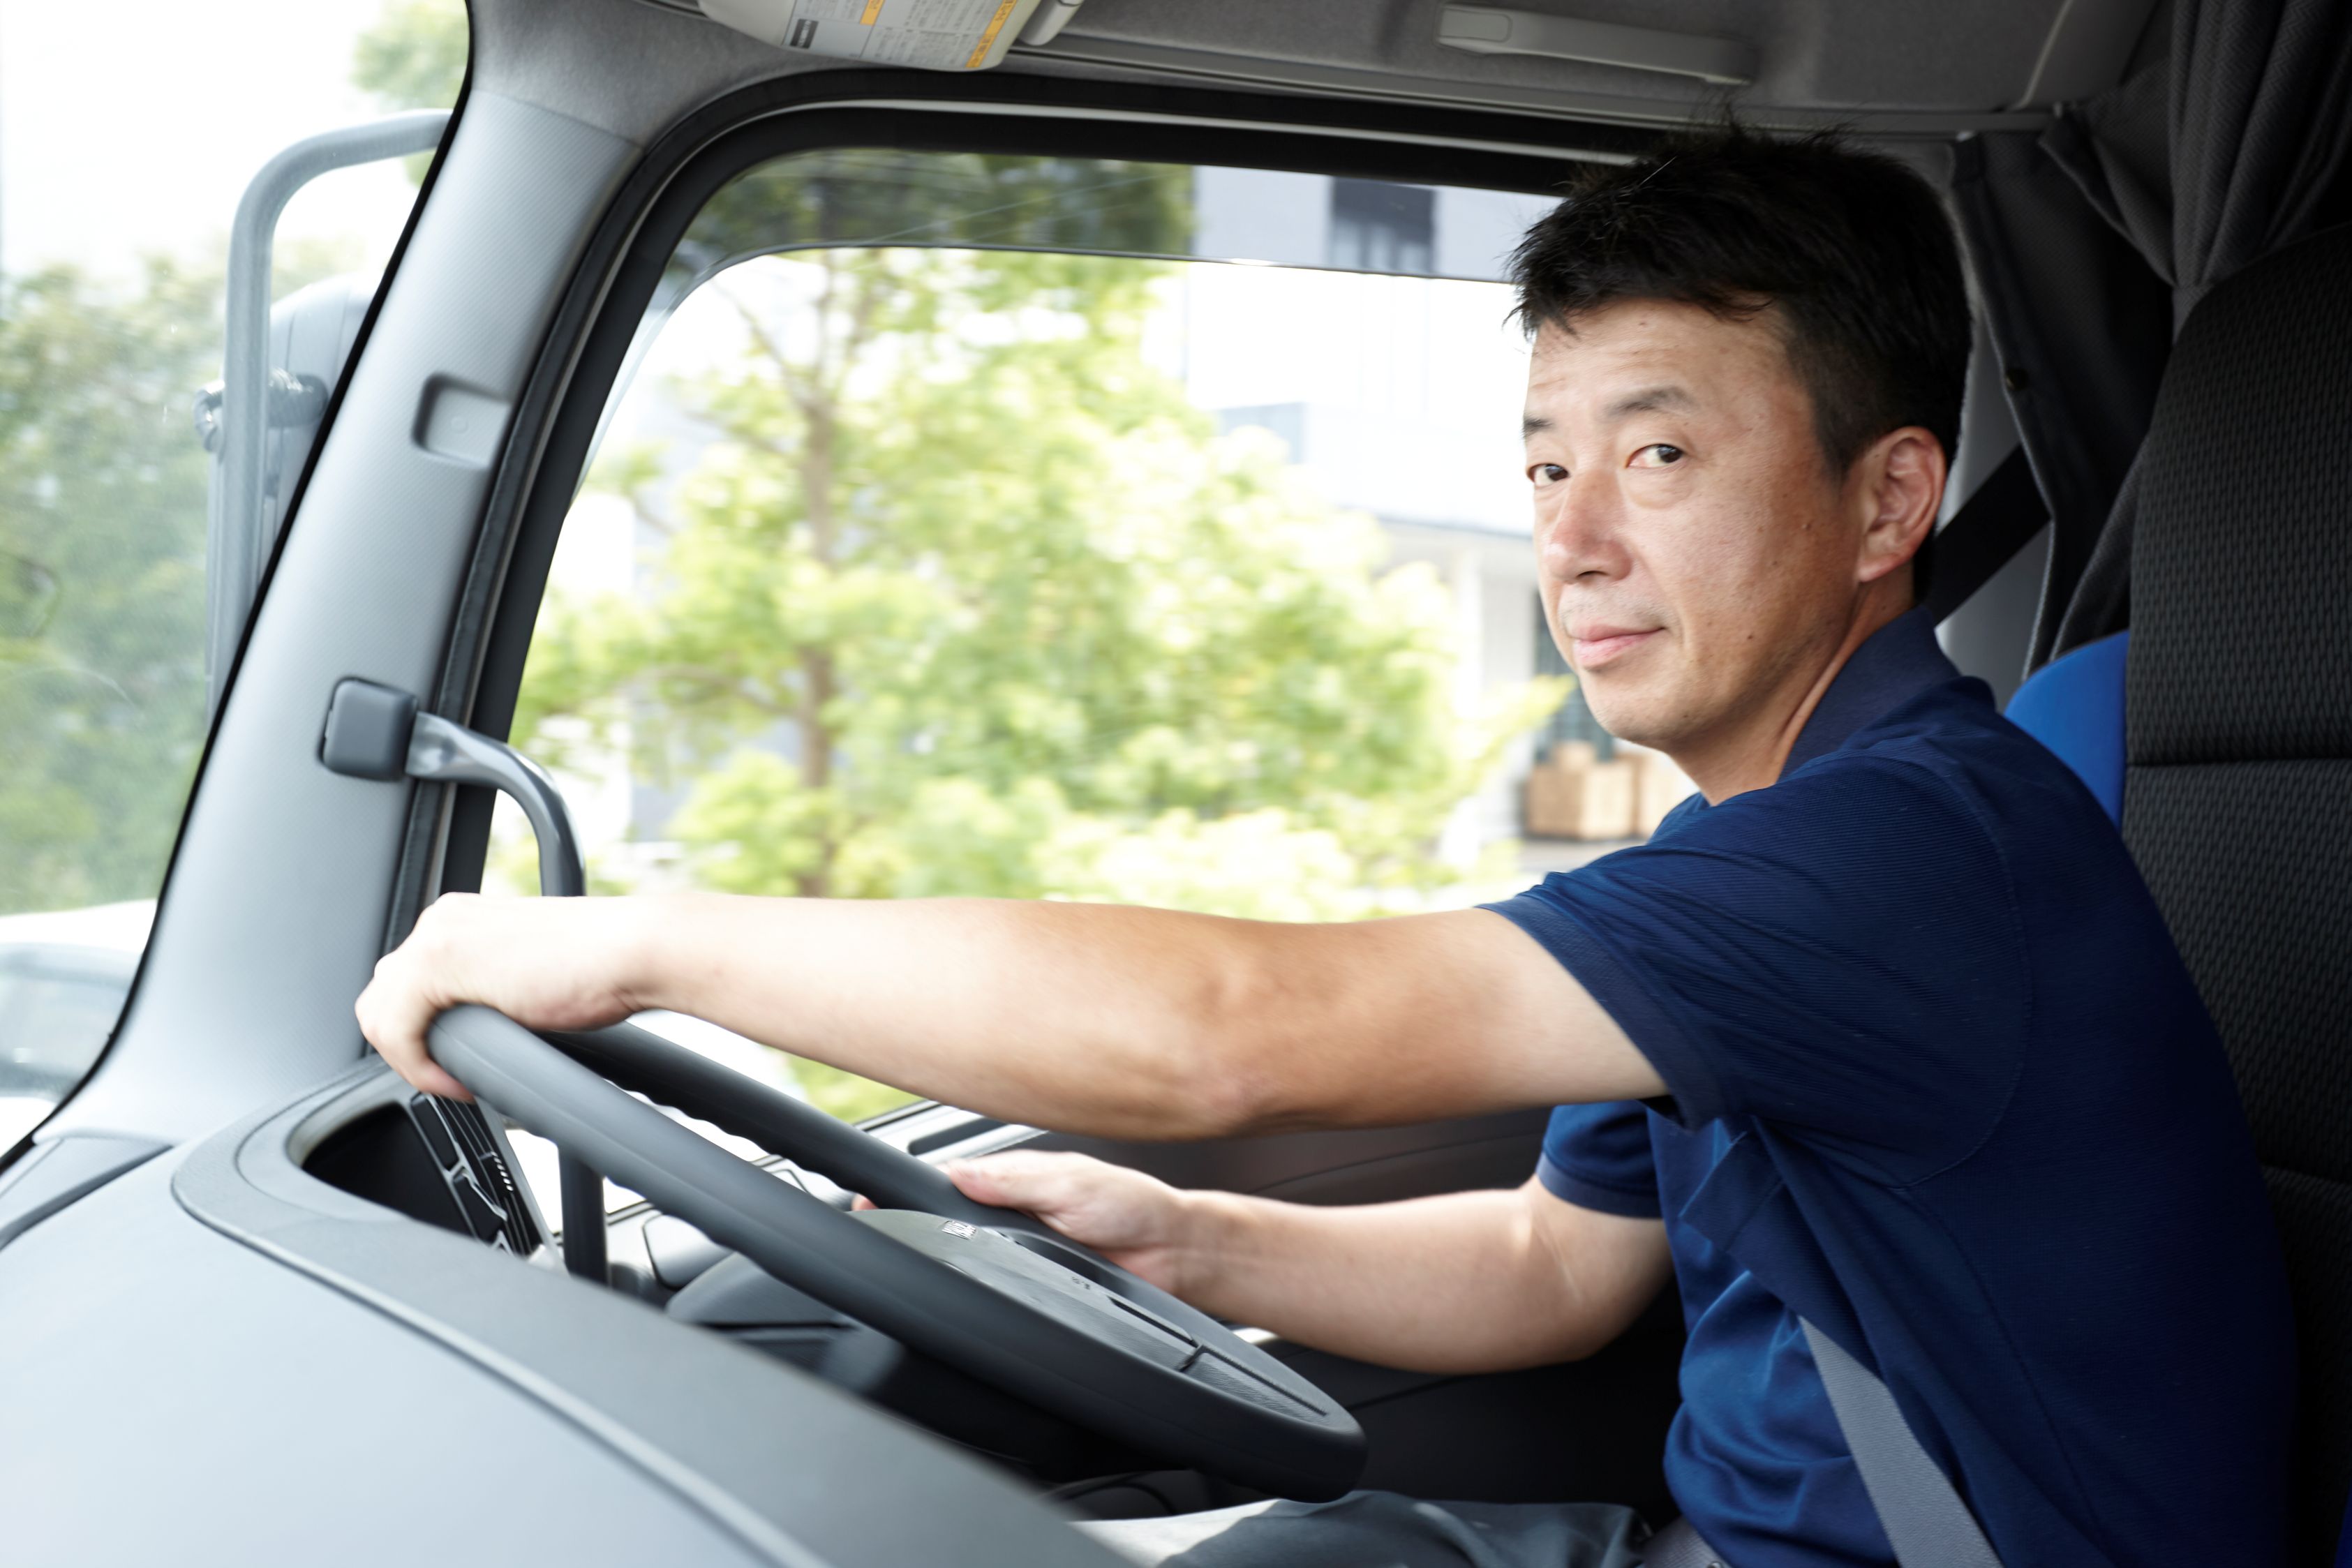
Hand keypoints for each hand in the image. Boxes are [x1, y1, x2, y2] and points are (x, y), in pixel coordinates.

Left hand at [355, 893, 652, 1100]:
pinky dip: (419, 1067)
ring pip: (378, 1014)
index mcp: (459, 920)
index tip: (458, 1065)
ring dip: (411, 1060)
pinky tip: (457, 1081)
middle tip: (450, 1076)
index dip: (420, 1035)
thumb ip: (488, 995)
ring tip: (453, 1081)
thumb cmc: (603, 968)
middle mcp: (440, 921)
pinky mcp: (439, 962)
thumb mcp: (527, 978)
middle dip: (407, 1047)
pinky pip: (395, 1030)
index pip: (403, 984)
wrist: (632, 951)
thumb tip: (472, 1038)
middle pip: (380, 996)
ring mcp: (436, 937)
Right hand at [944, 1150, 1204, 1296]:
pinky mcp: (1037, 1279)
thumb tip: (959, 1171)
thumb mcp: (1069, 1183)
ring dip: (987, 1257)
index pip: (966, 1177)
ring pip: (982, 1255)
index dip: (945, 1187)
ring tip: (1013, 1252)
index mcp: (1022, 1176)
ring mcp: (1027, 1247)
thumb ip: (1014, 1181)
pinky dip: (1006, 1283)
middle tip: (986, 1229)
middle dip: (963, 1227)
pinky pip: (1006, 1284)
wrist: (1171, 1254)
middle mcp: (1021, 1210)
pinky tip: (1017, 1278)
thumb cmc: (1134, 1205)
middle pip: (966, 1219)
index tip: (929, 1196)